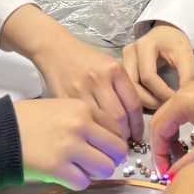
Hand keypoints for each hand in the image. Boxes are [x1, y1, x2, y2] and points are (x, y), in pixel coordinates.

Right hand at [14, 97, 126, 188]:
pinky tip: (65, 174)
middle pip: (117, 150)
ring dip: (95, 172)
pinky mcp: (58, 168)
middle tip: (99, 163)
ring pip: (105, 168)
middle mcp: (81, 126)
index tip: (108, 150)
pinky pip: (84, 182)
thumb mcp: (61, 107)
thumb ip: (85, 120)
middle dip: (111, 160)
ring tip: (80, 168)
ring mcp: (70, 147)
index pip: (116, 129)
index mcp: (83, 108)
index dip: (114, 143)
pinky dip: (77, 182)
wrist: (1, 131)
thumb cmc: (28, 120)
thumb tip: (107, 142)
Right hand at [28, 31, 144, 142]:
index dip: (137, 125)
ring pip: (101, 122)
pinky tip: (92, 136)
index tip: (137, 136)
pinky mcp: (64, 98)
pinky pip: (82, 121)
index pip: (133, 105)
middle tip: (123, 143)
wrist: (56, 49)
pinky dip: (89, 132)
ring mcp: (80, 89)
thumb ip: (123, 89)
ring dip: (107, 137)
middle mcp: (99, 79)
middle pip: (119, 117)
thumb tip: (134, 121)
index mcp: (114, 70)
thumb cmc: (86, 60)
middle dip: (124, 134)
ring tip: (108, 142)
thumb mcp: (110, 66)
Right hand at [121, 23, 193, 108]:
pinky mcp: (122, 68)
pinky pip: (128, 87)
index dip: (161, 92)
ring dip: (143, 101)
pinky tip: (152, 102)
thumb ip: (187, 74)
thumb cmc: (176, 43)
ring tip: (160, 107)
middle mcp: (129, 52)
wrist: (165, 33)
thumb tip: (182, 98)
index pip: (148, 76)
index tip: (175, 100)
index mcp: (145, 45)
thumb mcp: (186, 54)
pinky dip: (139, 98)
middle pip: (133, 84)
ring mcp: (123, 59)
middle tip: (166, 108)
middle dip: (150, 100)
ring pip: (128, 88)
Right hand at [150, 77, 193, 173]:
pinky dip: (183, 126)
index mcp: (181, 101)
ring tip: (182, 155)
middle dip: (163, 145)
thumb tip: (171, 176)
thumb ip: (188, 161)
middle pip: (161, 119)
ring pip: (172, 114)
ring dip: (173, 135)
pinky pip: (183, 109)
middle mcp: (183, 90)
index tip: (163, 171)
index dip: (158, 153)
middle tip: (169, 165)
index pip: (157, 129)